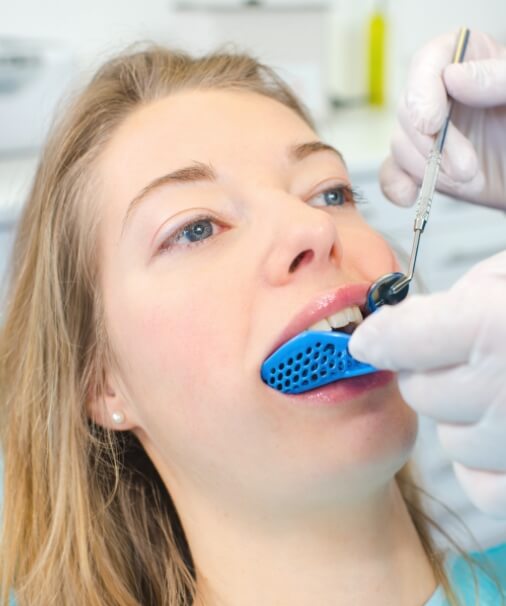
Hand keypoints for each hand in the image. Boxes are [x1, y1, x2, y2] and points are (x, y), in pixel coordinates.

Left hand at [349, 251, 505, 517]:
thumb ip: (460, 301)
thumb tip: (401, 328)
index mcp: (499, 330)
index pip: (404, 339)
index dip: (381, 336)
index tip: (368, 340)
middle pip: (421, 391)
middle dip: (429, 368)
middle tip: (462, 352)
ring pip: (449, 439)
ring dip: (461, 414)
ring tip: (504, 387)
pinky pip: (484, 489)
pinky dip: (485, 465)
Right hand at [380, 30, 505, 209]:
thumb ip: (497, 78)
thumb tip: (453, 76)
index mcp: (467, 61)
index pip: (428, 62)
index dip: (422, 92)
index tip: (432, 123)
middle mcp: (441, 94)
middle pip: (408, 111)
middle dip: (433, 145)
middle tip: (466, 167)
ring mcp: (427, 132)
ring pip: (400, 144)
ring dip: (428, 169)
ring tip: (466, 179)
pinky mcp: (420, 164)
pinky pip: (392, 172)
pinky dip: (396, 185)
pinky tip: (410, 195)